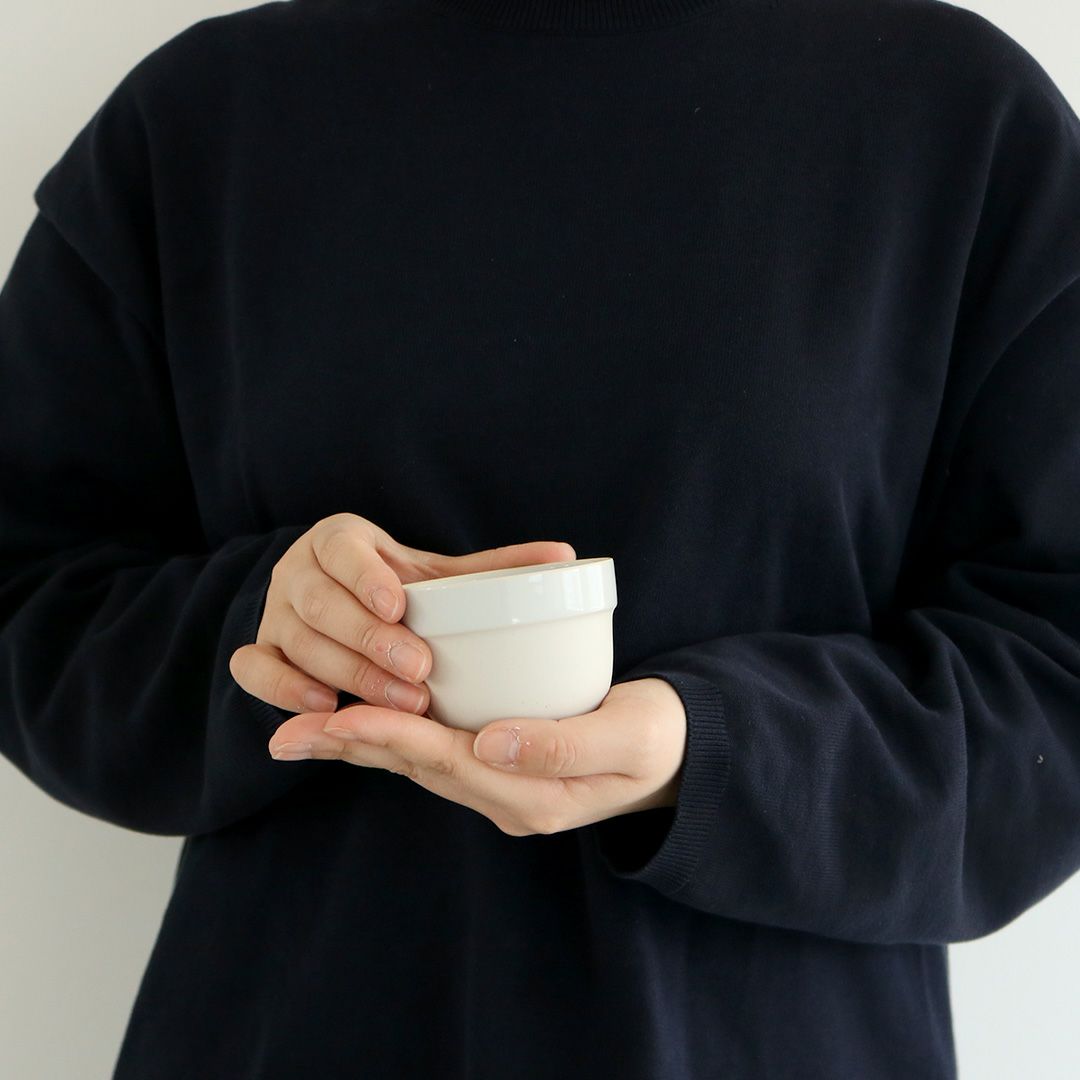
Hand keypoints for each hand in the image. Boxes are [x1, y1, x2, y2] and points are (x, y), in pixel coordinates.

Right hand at [229, 511, 574, 718]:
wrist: (343, 603)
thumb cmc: (399, 590)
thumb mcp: (438, 576)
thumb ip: (492, 570)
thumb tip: (566, 558)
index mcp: (339, 539)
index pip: (342, 548)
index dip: (366, 576)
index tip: (401, 606)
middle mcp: (297, 572)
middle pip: (319, 603)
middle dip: (367, 640)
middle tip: (419, 671)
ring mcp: (272, 614)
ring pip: (292, 640)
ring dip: (344, 674)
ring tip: (399, 701)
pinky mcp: (260, 651)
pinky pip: (253, 669)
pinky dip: (281, 689)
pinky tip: (326, 708)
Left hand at [266, 677, 687, 834]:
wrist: (677, 755)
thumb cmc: (658, 737)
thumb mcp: (629, 735)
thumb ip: (564, 742)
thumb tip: (492, 742)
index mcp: (532, 797)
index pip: (446, 762)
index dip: (388, 738)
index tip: (337, 721)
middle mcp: (504, 798)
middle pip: (416, 768)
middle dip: (351, 748)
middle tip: (286, 734)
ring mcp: (499, 786)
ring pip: (417, 763)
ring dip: (359, 746)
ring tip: (300, 731)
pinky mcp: (498, 766)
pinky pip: (435, 753)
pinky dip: (391, 738)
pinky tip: (359, 723)